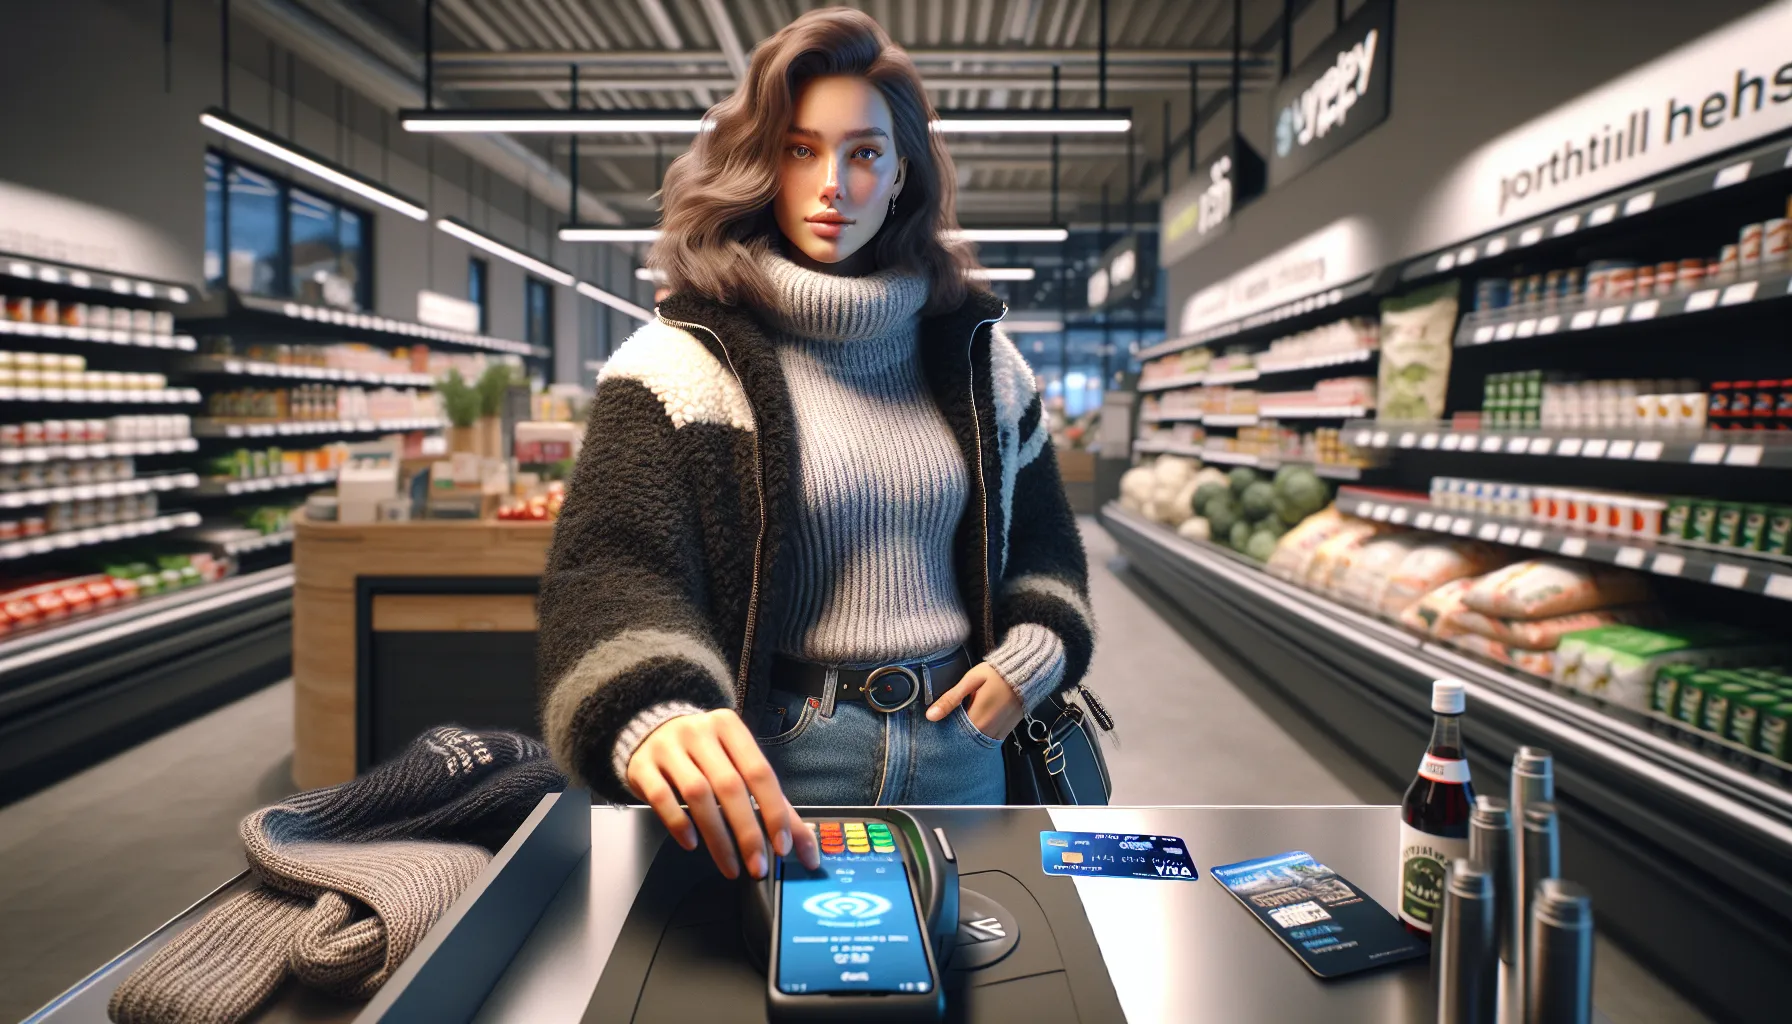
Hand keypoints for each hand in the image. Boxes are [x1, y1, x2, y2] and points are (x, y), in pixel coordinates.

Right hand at [625, 709, 820, 879]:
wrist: (652, 730)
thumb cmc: (705, 752)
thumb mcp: (738, 764)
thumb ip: (772, 802)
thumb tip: (805, 846)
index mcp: (730, 728)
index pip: (760, 772)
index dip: (774, 811)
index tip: (783, 847)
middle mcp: (700, 733)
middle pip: (730, 786)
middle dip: (747, 832)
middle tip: (757, 866)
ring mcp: (668, 747)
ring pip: (697, 795)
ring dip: (717, 837)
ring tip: (730, 866)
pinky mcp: (643, 766)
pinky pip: (661, 797)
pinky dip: (679, 823)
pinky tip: (692, 844)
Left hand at [925, 662, 1024, 740]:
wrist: (1028, 672)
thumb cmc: (997, 673)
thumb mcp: (970, 681)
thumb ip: (951, 699)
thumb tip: (930, 716)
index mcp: (979, 719)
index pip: (955, 736)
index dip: (944, 734)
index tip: (936, 729)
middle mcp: (990, 730)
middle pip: (966, 742)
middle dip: (955, 737)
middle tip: (946, 729)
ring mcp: (1001, 732)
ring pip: (979, 743)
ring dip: (968, 737)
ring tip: (960, 726)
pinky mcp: (1008, 730)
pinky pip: (990, 740)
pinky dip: (981, 736)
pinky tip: (975, 726)